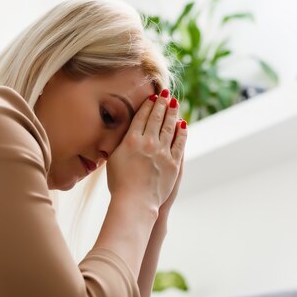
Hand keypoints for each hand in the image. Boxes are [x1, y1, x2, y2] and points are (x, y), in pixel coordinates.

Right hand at [106, 90, 186, 210]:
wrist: (135, 202)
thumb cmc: (120, 184)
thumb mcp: (113, 159)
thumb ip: (120, 143)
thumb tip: (125, 132)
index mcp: (131, 141)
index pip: (141, 117)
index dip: (147, 106)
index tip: (152, 98)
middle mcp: (148, 143)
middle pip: (156, 118)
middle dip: (161, 104)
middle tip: (166, 94)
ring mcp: (162, 152)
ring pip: (169, 127)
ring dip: (172, 113)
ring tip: (174, 104)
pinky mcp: (174, 163)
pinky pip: (180, 143)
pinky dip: (181, 131)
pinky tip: (182, 124)